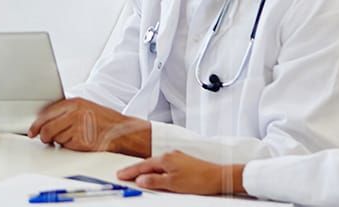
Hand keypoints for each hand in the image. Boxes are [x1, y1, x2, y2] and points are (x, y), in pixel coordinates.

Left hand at [27, 97, 150, 155]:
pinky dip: (68, 146)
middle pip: (47, 127)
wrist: (121, 131)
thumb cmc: (103, 120)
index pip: (47, 112)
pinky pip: (65, 146)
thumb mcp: (85, 108)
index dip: (37, 123)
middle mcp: (74, 113)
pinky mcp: (80, 140)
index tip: (32, 130)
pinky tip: (78, 141)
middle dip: (44, 135)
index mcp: (74, 102)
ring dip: (58, 141)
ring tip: (71, 137)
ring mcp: (77, 127)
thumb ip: (66, 111)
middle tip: (45, 138)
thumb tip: (45, 119)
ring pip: (54, 138)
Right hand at [116, 151, 245, 195]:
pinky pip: (164, 165)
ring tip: (135, 176)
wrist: (217, 177)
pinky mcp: (183, 162)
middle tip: (123, 175)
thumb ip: (155, 181)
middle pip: (148, 163)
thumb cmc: (198, 180)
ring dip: (145, 169)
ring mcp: (177, 157)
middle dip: (135, 169)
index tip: (120, 175)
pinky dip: (155, 170)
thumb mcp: (173, 184)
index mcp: (166, 158)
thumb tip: (141, 180)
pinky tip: (155, 174)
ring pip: (156, 164)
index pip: (143, 165)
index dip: (131, 171)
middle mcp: (170, 155)